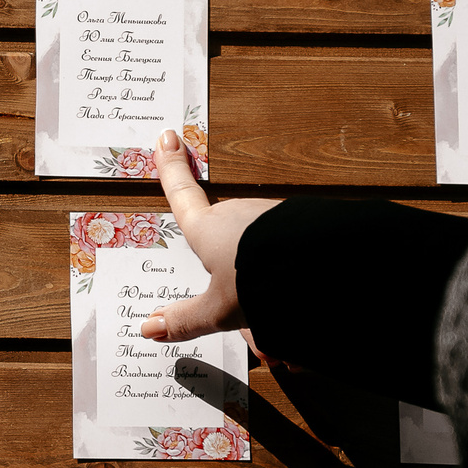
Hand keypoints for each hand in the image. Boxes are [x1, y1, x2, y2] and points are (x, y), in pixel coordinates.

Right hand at [138, 127, 278, 343]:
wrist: (319, 265)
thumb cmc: (260, 279)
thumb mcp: (219, 309)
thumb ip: (186, 319)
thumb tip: (147, 329)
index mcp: (208, 229)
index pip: (182, 194)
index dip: (171, 168)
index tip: (168, 138)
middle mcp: (237, 214)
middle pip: (225, 241)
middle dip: (233, 274)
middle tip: (241, 309)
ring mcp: (269, 215)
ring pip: (258, 252)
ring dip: (263, 283)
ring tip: (275, 321)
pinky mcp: (298, 223)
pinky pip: (284, 254)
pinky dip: (286, 278)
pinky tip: (296, 306)